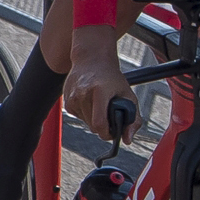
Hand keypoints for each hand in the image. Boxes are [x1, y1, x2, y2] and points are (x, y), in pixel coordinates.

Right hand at [63, 26, 136, 142]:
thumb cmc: (113, 78)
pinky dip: (87, 114)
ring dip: (95, 120)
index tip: (114, 132)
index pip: (99, 124)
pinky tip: (91, 102)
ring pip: (86, 123)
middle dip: (104, 126)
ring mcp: (72, 98)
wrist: (92, 60)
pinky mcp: (66, 101)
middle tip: (111, 114)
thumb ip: (133, 119)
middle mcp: (82, 94)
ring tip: (101, 104)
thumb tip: (127, 140)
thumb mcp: (129, 95)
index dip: (108, 133)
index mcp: (99, 91)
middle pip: (93, 126)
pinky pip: (79, 117)